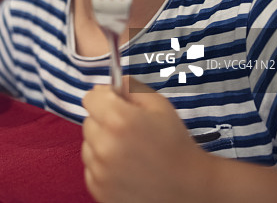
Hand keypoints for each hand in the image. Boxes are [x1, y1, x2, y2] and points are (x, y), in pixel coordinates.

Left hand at [81, 77, 210, 202]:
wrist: (189, 187)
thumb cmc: (175, 144)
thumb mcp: (159, 105)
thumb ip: (130, 88)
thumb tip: (103, 87)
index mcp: (118, 120)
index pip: (90, 98)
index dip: (104, 99)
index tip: (116, 105)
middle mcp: (104, 145)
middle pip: (88, 122)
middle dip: (104, 123)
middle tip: (129, 132)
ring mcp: (100, 171)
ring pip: (88, 146)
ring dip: (102, 145)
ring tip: (129, 152)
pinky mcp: (98, 189)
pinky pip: (90, 169)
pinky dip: (103, 167)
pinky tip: (125, 168)